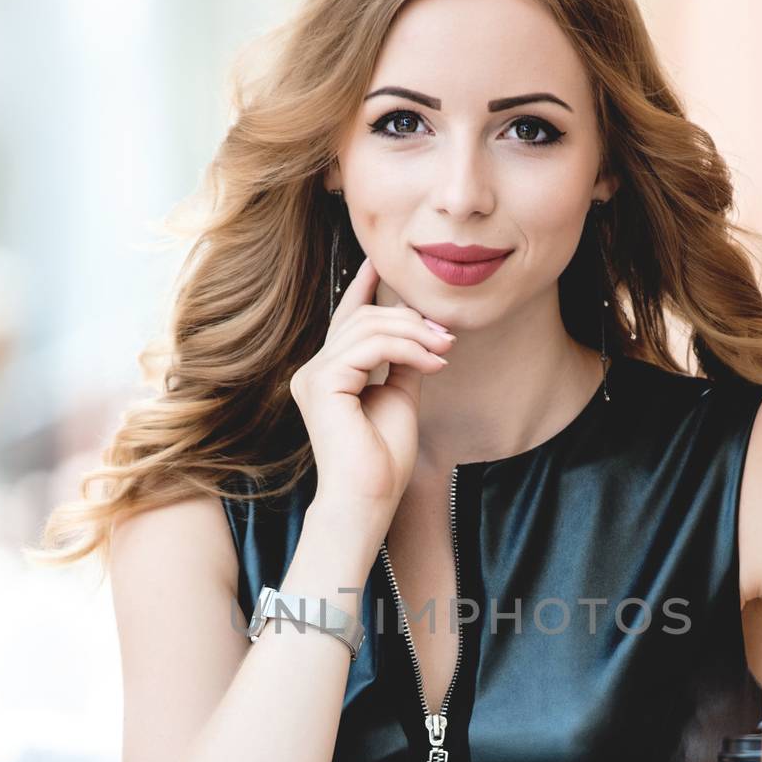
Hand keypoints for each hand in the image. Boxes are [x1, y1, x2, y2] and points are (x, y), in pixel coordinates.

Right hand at [288, 256, 454, 517]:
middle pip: (363, 318)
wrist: (369, 498)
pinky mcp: (322, 383)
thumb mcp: (399, 398)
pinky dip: (408, 350)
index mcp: (329, 374)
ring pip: (369, 327)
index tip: (381, 263)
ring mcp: (314, 376)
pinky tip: (433, 364)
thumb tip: (420, 333)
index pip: (346, 319)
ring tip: (445, 351)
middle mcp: (314, 370)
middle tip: (447, 337)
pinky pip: (370, 346)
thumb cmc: (383, 460)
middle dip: (410, 319)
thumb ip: (402, 363)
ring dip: (415, 335)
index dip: (363, 287)